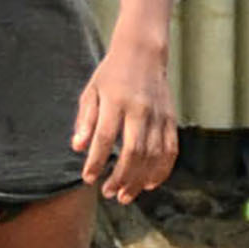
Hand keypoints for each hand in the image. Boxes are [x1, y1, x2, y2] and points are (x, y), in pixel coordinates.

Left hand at [72, 38, 175, 202]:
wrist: (143, 52)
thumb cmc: (111, 74)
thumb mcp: (91, 91)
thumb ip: (85, 120)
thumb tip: (77, 148)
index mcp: (116, 101)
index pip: (105, 137)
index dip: (96, 161)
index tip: (88, 178)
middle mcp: (140, 109)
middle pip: (133, 151)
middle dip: (121, 177)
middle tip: (109, 194)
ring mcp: (158, 115)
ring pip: (153, 155)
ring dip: (140, 179)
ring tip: (125, 195)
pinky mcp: (171, 119)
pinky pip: (170, 150)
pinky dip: (162, 170)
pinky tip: (151, 184)